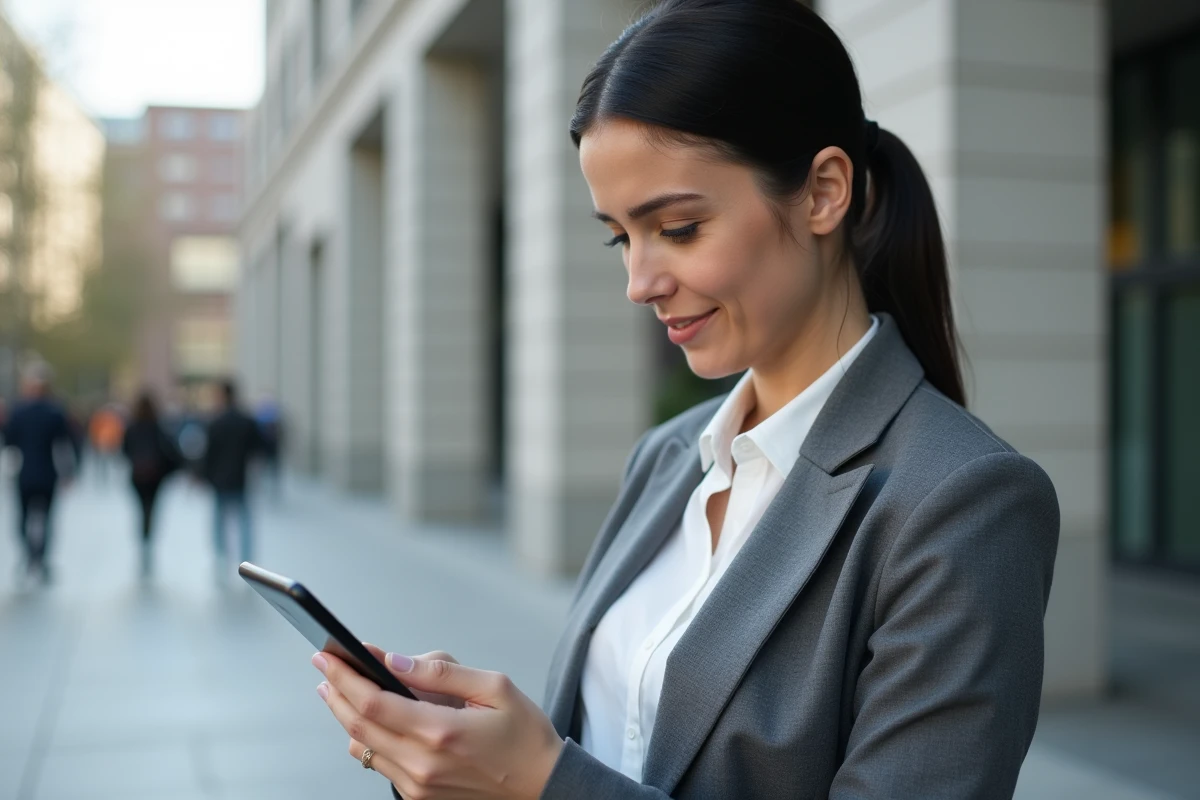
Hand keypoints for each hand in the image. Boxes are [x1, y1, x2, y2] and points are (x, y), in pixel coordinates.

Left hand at [313, 649, 562, 799]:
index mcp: (440, 731)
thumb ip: (441, 673)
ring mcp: (418, 785)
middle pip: (357, 726)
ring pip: (362, 748)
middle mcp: (423, 763)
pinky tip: (370, 720)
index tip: (328, 655)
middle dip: (336, 692)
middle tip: (325, 667)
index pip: (373, 702)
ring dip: (346, 716)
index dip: (344, 677)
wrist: (543, 785)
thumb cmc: (524, 735)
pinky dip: (366, 739)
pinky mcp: (419, 796)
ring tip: (340, 689)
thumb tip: (395, 661)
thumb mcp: (494, 688)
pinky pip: (380, 765)